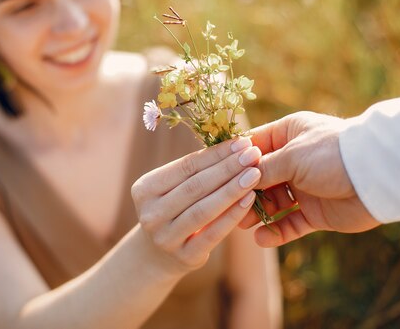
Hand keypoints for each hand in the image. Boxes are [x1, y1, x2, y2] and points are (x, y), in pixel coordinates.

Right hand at [132, 137, 261, 275]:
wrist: (157, 255)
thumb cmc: (174, 210)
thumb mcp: (174, 190)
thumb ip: (196, 171)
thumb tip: (236, 146)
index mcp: (144, 188)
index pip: (186, 166)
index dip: (216, 154)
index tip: (242, 142)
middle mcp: (151, 213)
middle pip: (195, 186)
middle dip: (228, 168)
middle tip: (254, 153)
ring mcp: (165, 237)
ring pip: (203, 209)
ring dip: (232, 189)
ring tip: (255, 174)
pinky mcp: (184, 257)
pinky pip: (213, 234)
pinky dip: (232, 215)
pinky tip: (249, 200)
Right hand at [239, 111, 380, 246]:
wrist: (376, 178)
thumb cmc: (331, 155)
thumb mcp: (291, 157)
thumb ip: (262, 169)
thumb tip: (239, 178)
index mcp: (288, 134)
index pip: (253, 146)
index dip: (235, 161)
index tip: (215, 175)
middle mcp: (294, 159)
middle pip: (260, 178)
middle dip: (244, 193)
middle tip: (228, 206)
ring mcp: (305, 187)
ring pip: (273, 203)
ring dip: (257, 213)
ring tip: (242, 225)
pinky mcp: (316, 212)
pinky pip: (291, 223)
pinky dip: (276, 232)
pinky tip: (262, 239)